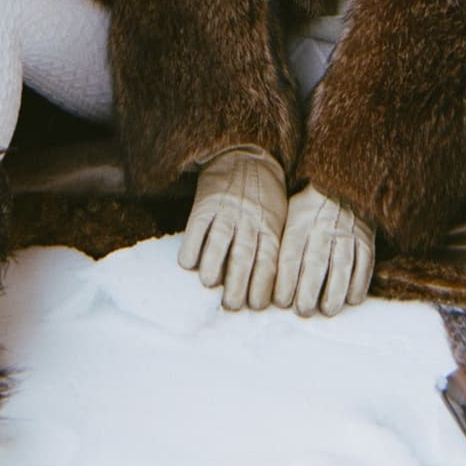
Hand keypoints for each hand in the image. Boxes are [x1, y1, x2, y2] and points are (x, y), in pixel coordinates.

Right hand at [178, 146, 286, 310]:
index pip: (269, 260)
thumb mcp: (277, 221)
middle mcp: (249, 220)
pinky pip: (196, 225)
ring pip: (220, 239)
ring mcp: (226, 211)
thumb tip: (266, 293)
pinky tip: (188, 263)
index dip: (263, 284)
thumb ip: (271, 250)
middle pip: (245, 254)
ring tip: (210, 283)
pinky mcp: (205, 203)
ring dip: (214, 263)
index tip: (257, 306)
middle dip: (239, 282)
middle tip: (232, 305)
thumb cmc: (264, 200)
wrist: (245, 159)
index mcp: (269, 228)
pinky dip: (191, 244)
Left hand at [275, 184, 374, 316]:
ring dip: (335, 291)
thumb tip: (265, 277)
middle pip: (315, 263)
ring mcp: (347, 233)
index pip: (290, 256)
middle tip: (303, 311)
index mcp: (299, 224)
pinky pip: (365, 262)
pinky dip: (360, 282)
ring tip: (328, 310)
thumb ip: (280, 243)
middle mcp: (323, 228)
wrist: (342, 183)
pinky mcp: (366, 238)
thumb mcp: (288, 214)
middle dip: (308, 290)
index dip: (286, 281)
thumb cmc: (309, 207)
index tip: (281, 302)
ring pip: (342, 265)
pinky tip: (352, 299)